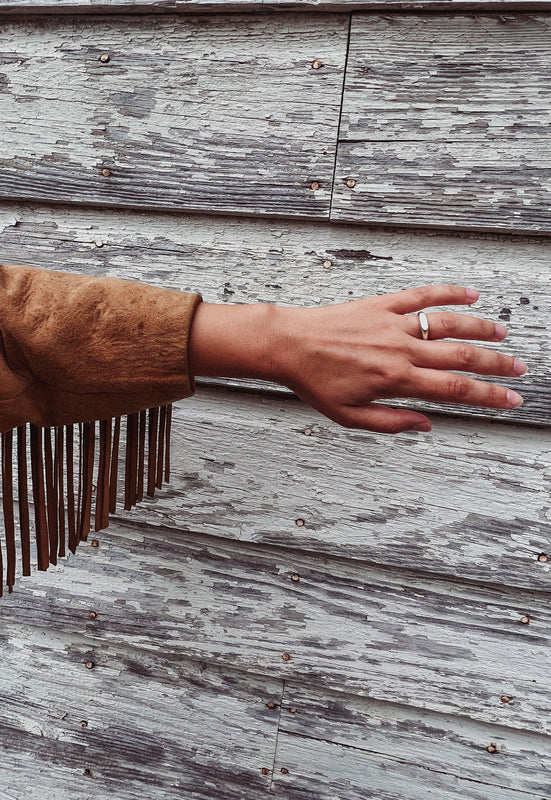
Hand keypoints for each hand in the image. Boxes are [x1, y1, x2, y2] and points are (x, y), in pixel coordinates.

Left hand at [188, 285, 526, 433]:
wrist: (288, 344)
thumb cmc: (314, 382)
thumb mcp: (349, 416)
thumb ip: (391, 423)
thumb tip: (428, 425)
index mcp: (396, 380)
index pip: (454, 389)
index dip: (487, 395)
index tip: (510, 399)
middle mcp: (401, 350)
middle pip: (461, 355)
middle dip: (495, 364)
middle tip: (518, 369)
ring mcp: (393, 324)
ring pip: (448, 323)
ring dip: (480, 328)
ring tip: (503, 332)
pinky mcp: (382, 304)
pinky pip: (422, 295)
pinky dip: (448, 293)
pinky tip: (470, 296)